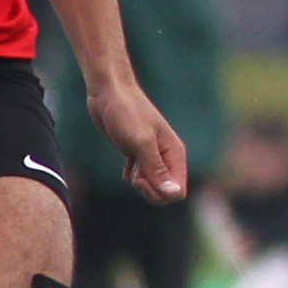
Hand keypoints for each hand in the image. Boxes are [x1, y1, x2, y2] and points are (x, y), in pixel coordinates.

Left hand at [92, 81, 188, 201]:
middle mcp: (167, 157)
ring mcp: (153, 156)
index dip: (160, 192)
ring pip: (151, 185)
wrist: (109, 93)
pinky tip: (126, 158)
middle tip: (134, 174)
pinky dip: (131, 174)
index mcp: (175, 154)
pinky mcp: (139, 155)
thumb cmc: (127, 114)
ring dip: (138, 180)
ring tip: (130, 161)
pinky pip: (140, 178)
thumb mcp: (141, 143)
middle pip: (165, 192)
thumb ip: (157, 170)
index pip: (178, 190)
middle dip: (148, 188)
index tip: (143, 178)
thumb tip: (173, 194)